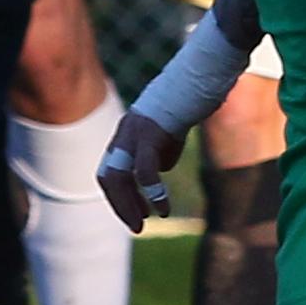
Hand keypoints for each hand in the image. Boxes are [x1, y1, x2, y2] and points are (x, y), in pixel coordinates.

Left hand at [100, 106, 190, 231]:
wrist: (197, 77)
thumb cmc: (186, 103)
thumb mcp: (168, 134)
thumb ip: (159, 153)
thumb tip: (158, 171)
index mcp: (125, 134)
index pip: (109, 173)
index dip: (119, 198)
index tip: (138, 214)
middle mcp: (124, 133)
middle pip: (108, 178)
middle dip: (120, 206)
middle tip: (137, 227)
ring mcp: (134, 132)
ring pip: (118, 176)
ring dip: (128, 205)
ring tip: (144, 223)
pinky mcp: (150, 131)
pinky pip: (144, 170)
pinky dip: (152, 193)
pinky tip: (163, 207)